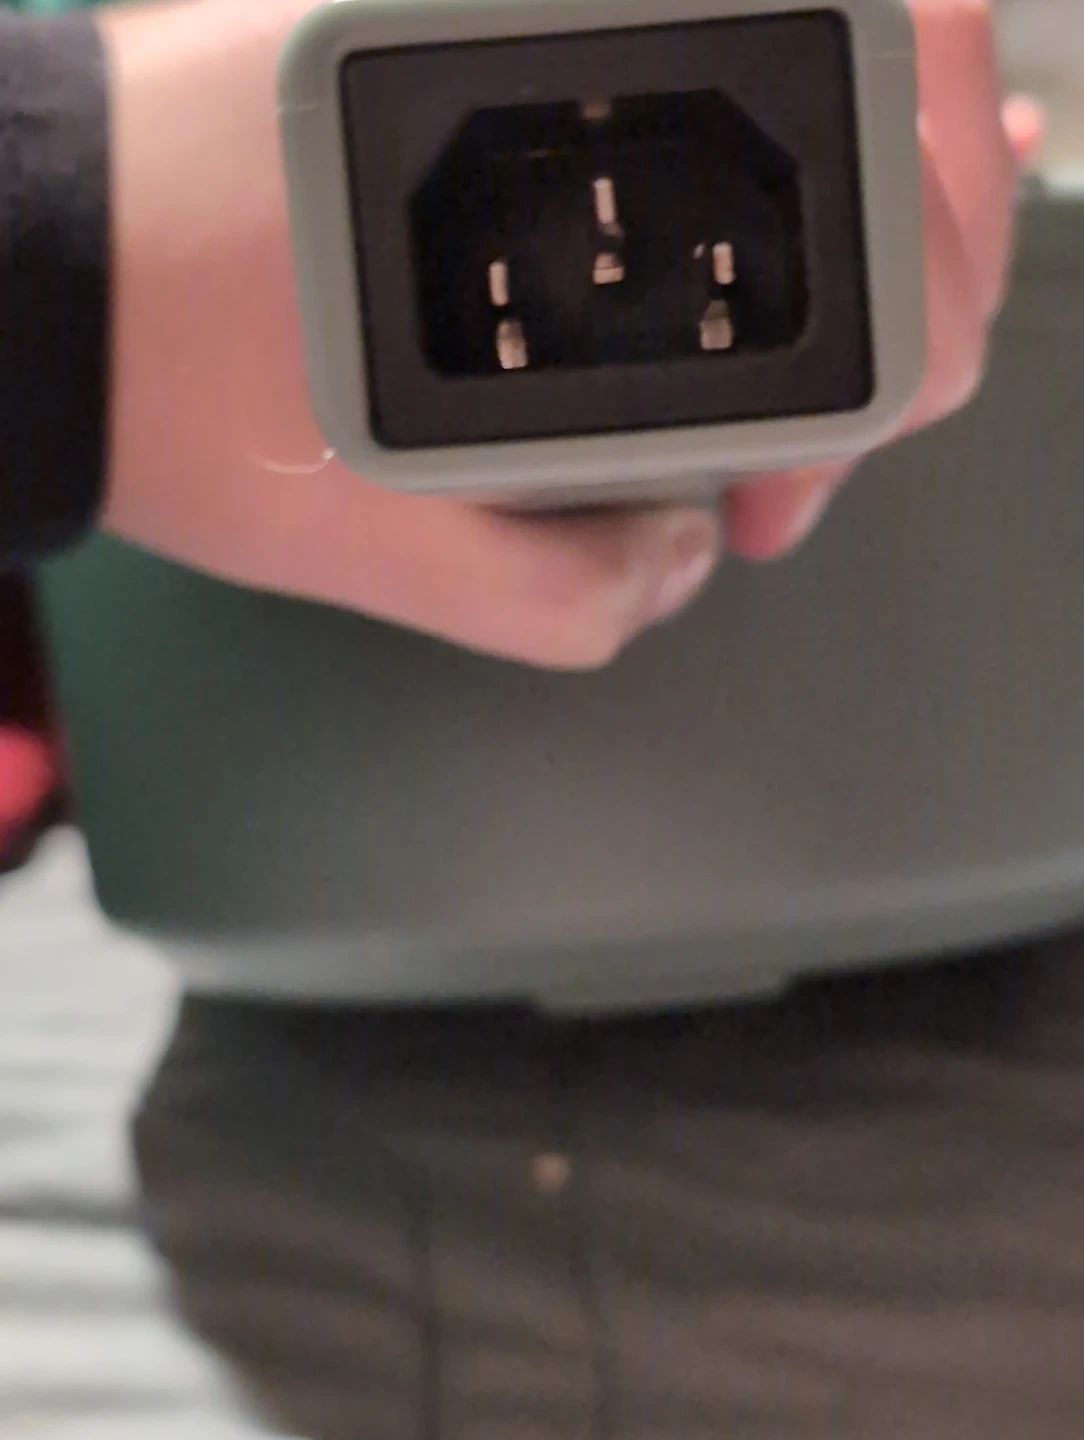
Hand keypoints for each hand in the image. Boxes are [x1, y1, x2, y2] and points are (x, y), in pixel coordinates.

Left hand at [99, 0, 1034, 667]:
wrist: (27, 254)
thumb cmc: (173, 375)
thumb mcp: (372, 541)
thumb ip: (564, 591)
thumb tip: (693, 547)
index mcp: (601, 145)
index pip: (889, 234)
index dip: (893, 375)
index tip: (773, 491)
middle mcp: (603, 22)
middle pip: (899, 112)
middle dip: (897, 292)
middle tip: (779, 445)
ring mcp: (556, 2)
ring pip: (822, 59)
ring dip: (841, 215)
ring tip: (763, 355)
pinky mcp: (497, 8)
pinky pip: (690, 69)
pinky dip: (749, 150)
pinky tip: (734, 226)